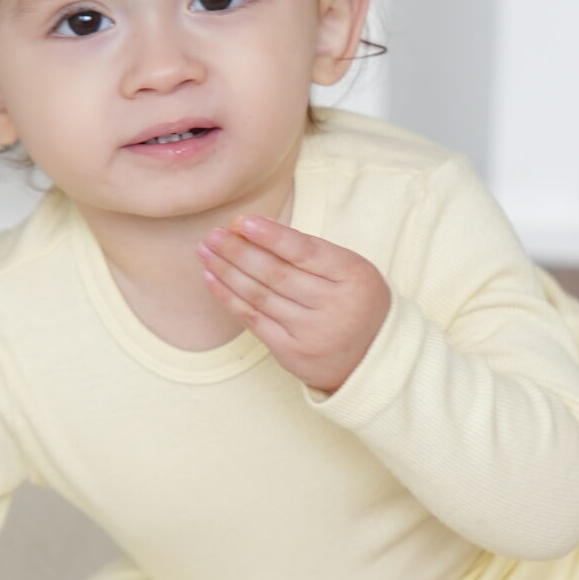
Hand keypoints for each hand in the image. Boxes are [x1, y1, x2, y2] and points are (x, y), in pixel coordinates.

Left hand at [197, 213, 391, 395]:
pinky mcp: (291, 352)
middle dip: (239, 252)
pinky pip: (253, 320)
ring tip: (206, 251)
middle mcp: (333, 306)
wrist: (372, 357)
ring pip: (260, 296)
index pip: (305, 252)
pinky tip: (212, 278)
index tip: (241, 222)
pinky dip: (229, 297)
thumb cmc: (355, 301)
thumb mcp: (351, 271)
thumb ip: (312, 253)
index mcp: (353, 277)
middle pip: (276, 274)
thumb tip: (252, 231)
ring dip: (227, 271)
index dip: (271, 236)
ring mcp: (310, 332)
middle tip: (215, 234)